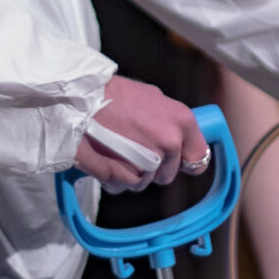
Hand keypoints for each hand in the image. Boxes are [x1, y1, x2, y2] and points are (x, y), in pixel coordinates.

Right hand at [73, 76, 208, 192]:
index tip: (175, 162)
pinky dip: (115, 178)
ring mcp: (152, 159)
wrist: (80, 96)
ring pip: (144, 181)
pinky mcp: (130, 173)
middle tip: (130, 147)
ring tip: (114, 148)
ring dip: (130, 172)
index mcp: (182, 120)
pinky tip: (105, 157)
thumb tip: (176, 138)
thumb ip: (168, 121)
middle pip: (167, 174)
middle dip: (151, 168)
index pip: (198, 158)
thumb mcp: (151, 97)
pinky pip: (127, 185)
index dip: (184, 162)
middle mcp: (171, 141)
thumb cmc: (112, 93)